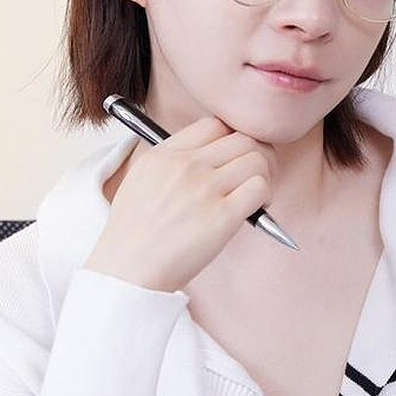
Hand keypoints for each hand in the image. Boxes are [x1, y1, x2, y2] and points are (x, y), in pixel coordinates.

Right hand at [84, 117, 271, 292]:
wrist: (129, 270)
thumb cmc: (138, 234)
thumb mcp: (142, 181)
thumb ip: (174, 162)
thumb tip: (215, 156)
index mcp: (165, 154)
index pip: (215, 125)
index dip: (234, 139)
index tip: (236, 158)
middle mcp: (186, 166)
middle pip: (243, 138)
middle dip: (259, 155)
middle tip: (258, 175)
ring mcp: (204, 189)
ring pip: (257, 160)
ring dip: (265, 176)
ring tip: (257, 196)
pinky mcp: (222, 216)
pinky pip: (260, 188)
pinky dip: (266, 197)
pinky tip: (256, 211)